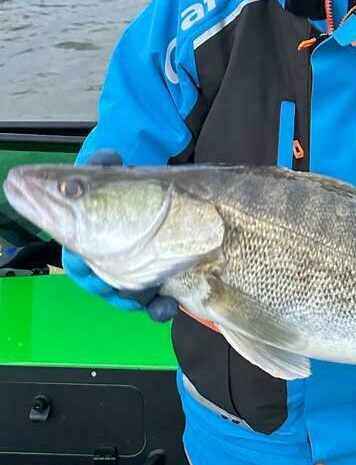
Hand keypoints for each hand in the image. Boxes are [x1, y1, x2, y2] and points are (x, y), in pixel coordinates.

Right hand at [61, 149, 177, 321]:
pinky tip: (170, 305)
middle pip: (102, 286)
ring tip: (155, 300)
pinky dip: (159, 308)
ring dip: (140, 302)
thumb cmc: (124, 182)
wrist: (156, 187)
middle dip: (113, 291)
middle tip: (125, 288)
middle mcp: (107, 261)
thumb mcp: (112, 169)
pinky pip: (154, 302)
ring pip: (128, 298)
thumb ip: (104, 163)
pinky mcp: (158, 277)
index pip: (77, 261)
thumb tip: (109, 155)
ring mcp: (133, 272)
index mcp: (88, 239)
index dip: (82, 267)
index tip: (89, 265)